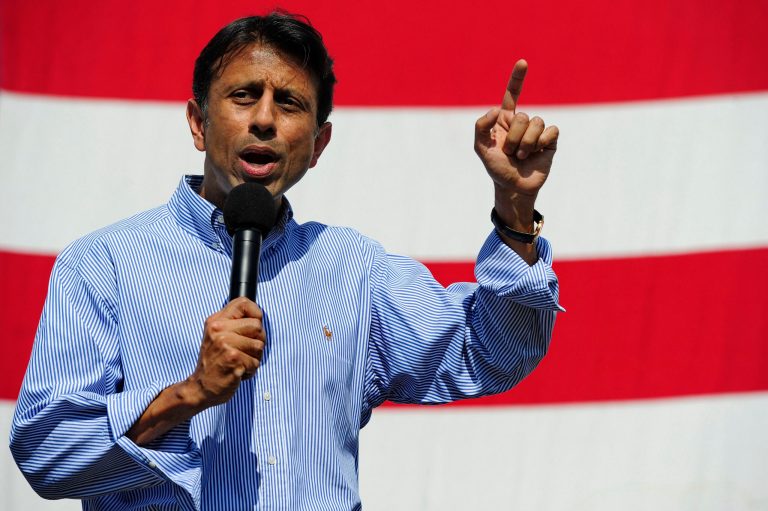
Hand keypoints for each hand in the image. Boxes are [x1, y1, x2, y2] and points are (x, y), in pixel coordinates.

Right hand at [186, 297, 265, 408]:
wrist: (200, 388)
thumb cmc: (215, 363)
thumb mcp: (217, 337)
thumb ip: (233, 324)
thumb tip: (258, 317)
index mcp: (216, 321)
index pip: (243, 303)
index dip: (256, 313)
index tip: (252, 328)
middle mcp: (218, 329)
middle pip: (257, 326)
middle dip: (257, 341)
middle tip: (244, 352)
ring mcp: (225, 344)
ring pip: (259, 345)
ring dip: (254, 358)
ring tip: (239, 363)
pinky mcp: (232, 359)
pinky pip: (255, 362)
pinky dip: (250, 370)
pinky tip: (237, 372)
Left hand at [474, 59, 558, 205]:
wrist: (514, 187)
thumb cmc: (496, 168)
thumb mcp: (481, 148)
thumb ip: (481, 126)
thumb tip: (497, 109)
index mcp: (505, 120)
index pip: (512, 94)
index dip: (518, 78)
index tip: (523, 62)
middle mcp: (521, 123)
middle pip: (522, 116)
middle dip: (514, 137)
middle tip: (510, 152)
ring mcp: (536, 131)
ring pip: (536, 123)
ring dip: (526, 143)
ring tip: (521, 156)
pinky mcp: (550, 141)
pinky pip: (551, 131)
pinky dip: (542, 142)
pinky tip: (537, 153)